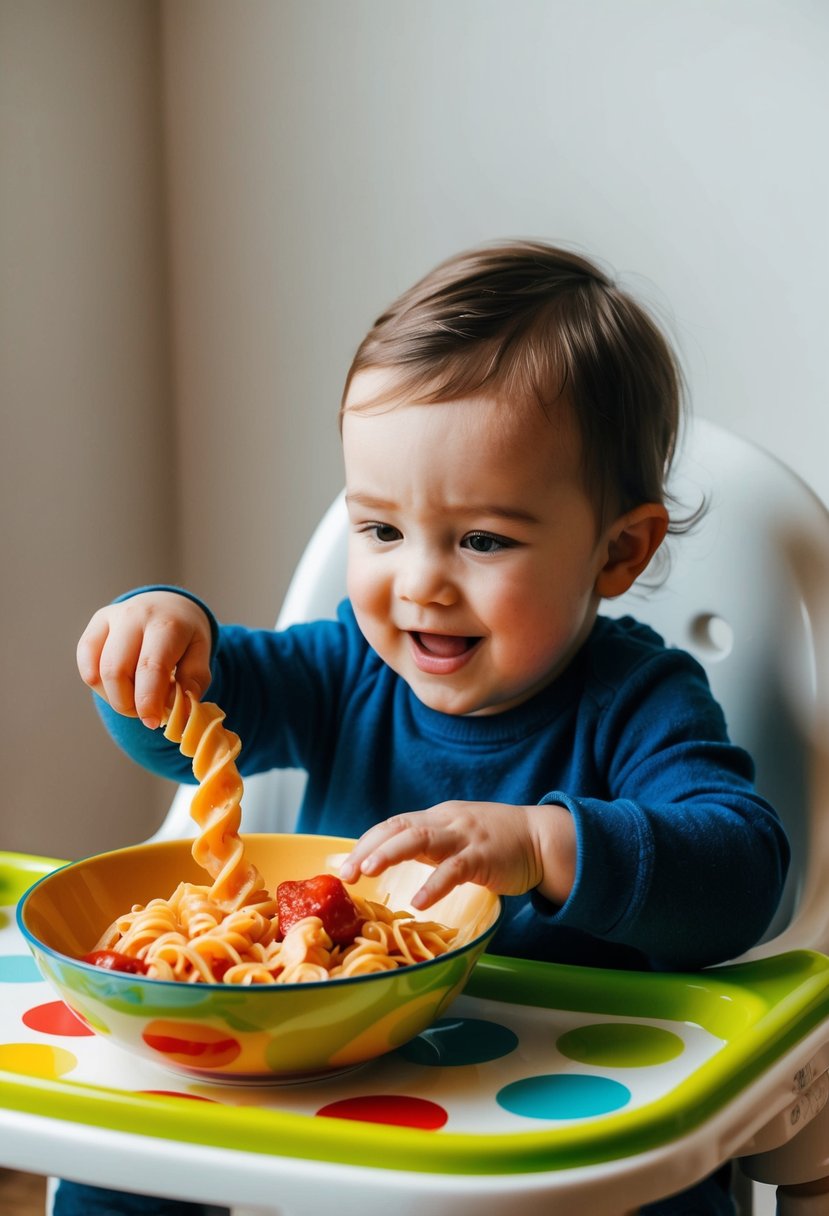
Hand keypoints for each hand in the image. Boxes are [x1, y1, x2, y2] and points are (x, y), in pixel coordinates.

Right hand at [76, 591, 211, 728]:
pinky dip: (99, 685)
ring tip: (135, 699)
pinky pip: (85, 662)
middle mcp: (135, 616)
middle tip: (145, 713)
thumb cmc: (185, 637)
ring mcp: (112, 617)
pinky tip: (118, 687)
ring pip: (97, 670)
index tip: (153, 722)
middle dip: (127, 704)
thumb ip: (194, 681)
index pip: (150, 667)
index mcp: (166, 624)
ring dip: (114, 697)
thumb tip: (182, 708)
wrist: (169, 605)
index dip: (148, 701)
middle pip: (116, 671)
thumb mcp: (200, 654)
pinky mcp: (96, 623)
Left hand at [338, 801, 575, 909]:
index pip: (392, 824)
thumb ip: (428, 843)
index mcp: (436, 817)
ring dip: (391, 854)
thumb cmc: (496, 842)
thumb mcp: (456, 835)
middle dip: (369, 849)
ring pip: (420, 839)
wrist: (541, 837)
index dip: (366, 843)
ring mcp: (464, 837)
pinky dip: (434, 884)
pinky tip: (419, 902)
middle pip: (398, 828)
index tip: (345, 865)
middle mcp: (446, 821)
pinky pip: (454, 869)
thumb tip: (389, 858)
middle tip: (346, 873)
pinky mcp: (484, 856)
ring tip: (369, 872)